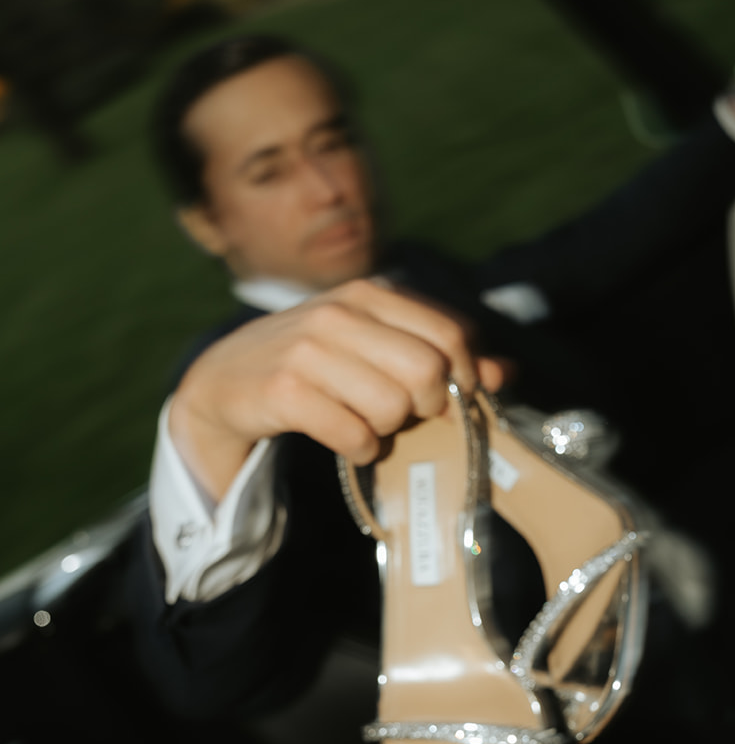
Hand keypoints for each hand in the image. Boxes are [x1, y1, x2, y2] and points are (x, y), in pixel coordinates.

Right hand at [169, 280, 505, 501]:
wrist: (223, 381)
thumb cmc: (313, 363)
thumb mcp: (373, 345)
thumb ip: (440, 354)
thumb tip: (504, 372)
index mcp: (368, 294)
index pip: (451, 333)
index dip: (465, 374)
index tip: (451, 395)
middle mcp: (339, 313)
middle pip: (428, 371)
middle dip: (428, 405)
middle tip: (406, 414)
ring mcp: (309, 350)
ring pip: (393, 406)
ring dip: (388, 429)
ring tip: (367, 424)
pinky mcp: (286, 391)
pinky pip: (355, 434)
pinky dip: (361, 449)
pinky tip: (348, 443)